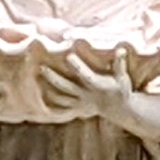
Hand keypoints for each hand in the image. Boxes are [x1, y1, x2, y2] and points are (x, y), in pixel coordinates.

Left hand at [34, 59, 159, 145]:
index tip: (68, 55)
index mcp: (97, 86)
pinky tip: (40, 100)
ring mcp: (81, 104)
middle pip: (67, 87)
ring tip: (37, 80)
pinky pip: (63, 109)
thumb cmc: (121, 89)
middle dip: (54, 78)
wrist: (120, 110)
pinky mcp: (79, 109)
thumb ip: (120, 64)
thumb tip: (121, 49)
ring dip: (49, 90)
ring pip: (62, 98)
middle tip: (41, 67)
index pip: (85, 75)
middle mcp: (87, 95)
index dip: (77, 66)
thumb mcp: (123, 78)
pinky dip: (52, 106)